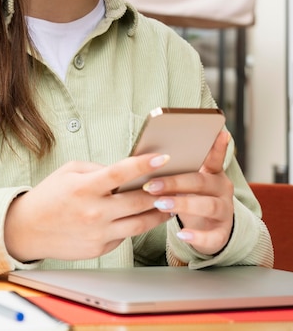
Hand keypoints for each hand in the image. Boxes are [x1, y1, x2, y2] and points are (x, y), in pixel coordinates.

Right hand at [4, 153, 170, 261]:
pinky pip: (125, 235)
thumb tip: (126, 172)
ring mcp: (98, 234)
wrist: (28, 229)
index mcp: (84, 188)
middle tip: (175, 182)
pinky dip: (136, 225)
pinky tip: (144, 216)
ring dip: (158, 213)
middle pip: (138, 201)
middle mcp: (93, 212)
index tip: (164, 158)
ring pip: (140, 223)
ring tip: (170, 203)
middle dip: (160, 191)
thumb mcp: (69, 171)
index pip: (121, 173)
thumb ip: (98, 169)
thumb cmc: (49, 195)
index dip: (144, 165)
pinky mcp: (99, 249)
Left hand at [142, 130, 233, 255]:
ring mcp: (224, 212)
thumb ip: (175, 171)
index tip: (220, 132)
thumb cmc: (189, 199)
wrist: (207, 230)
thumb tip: (146, 159)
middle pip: (201, 181)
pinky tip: (181, 234)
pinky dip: (197, 236)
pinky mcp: (221, 234)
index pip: (215, 158)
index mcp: (213, 173)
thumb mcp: (185, 184)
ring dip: (183, 204)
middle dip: (175, 182)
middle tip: (151, 185)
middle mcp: (222, 189)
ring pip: (208, 206)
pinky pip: (212, 236)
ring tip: (161, 205)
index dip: (218, 146)